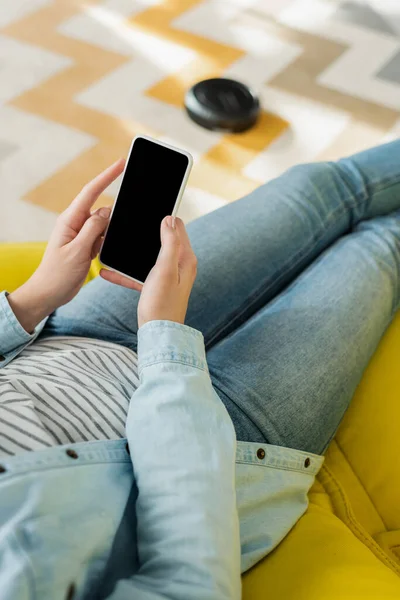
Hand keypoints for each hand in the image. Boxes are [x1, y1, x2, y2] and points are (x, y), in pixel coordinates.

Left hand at [8, 159, 124, 332]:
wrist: (49, 294)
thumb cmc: (57, 274)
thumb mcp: (77, 251)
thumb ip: (93, 229)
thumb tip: (107, 210)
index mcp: (70, 220)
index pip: (91, 192)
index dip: (107, 176)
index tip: (121, 163)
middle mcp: (76, 224)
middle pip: (102, 207)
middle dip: (116, 208)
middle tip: (132, 208)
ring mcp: (82, 235)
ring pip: (105, 224)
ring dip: (113, 229)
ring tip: (113, 241)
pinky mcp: (87, 246)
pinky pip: (103, 236)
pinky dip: (110, 239)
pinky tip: (114, 246)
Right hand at [100, 216, 196, 327]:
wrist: (158, 335)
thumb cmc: (162, 304)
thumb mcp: (165, 269)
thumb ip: (169, 243)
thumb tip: (169, 219)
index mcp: (185, 259)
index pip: (177, 228)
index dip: (164, 218)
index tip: (148, 209)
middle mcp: (179, 266)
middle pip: (162, 241)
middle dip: (145, 233)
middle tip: (127, 224)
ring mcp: (167, 277)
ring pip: (147, 258)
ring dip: (132, 254)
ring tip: (114, 245)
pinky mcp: (156, 288)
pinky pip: (139, 275)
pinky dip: (125, 273)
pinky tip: (107, 272)